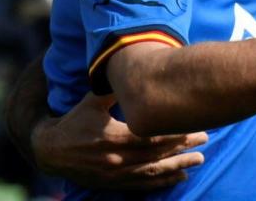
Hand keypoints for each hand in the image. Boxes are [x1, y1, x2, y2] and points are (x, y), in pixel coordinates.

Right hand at [32, 92, 207, 189]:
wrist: (50, 151)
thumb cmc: (74, 121)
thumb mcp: (93, 101)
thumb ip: (115, 90)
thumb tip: (135, 70)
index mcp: (113, 136)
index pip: (151, 136)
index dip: (175, 132)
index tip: (194, 125)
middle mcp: (116, 158)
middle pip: (156, 154)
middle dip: (183, 147)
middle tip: (205, 139)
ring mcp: (115, 174)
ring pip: (152, 172)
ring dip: (178, 167)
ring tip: (199, 161)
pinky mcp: (113, 184)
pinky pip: (142, 185)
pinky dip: (162, 182)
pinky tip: (179, 178)